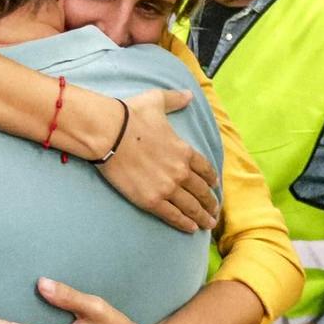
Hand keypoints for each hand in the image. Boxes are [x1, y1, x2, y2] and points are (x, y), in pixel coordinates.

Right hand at [97, 88, 221, 233]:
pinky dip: (184, 223)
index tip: (215, 186)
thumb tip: (189, 95)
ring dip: (202, 216)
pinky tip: (191, 229)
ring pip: (191, 207)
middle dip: (210, 202)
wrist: (108, 133)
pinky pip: (173, 215)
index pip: (204, 168)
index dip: (211, 179)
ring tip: (208, 224)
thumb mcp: (157, 100)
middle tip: (215, 211)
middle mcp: (180, 171)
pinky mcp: (151, 200)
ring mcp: (167, 188)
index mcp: (184, 150)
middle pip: (201, 191)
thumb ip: (175, 99)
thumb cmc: (131, 114)